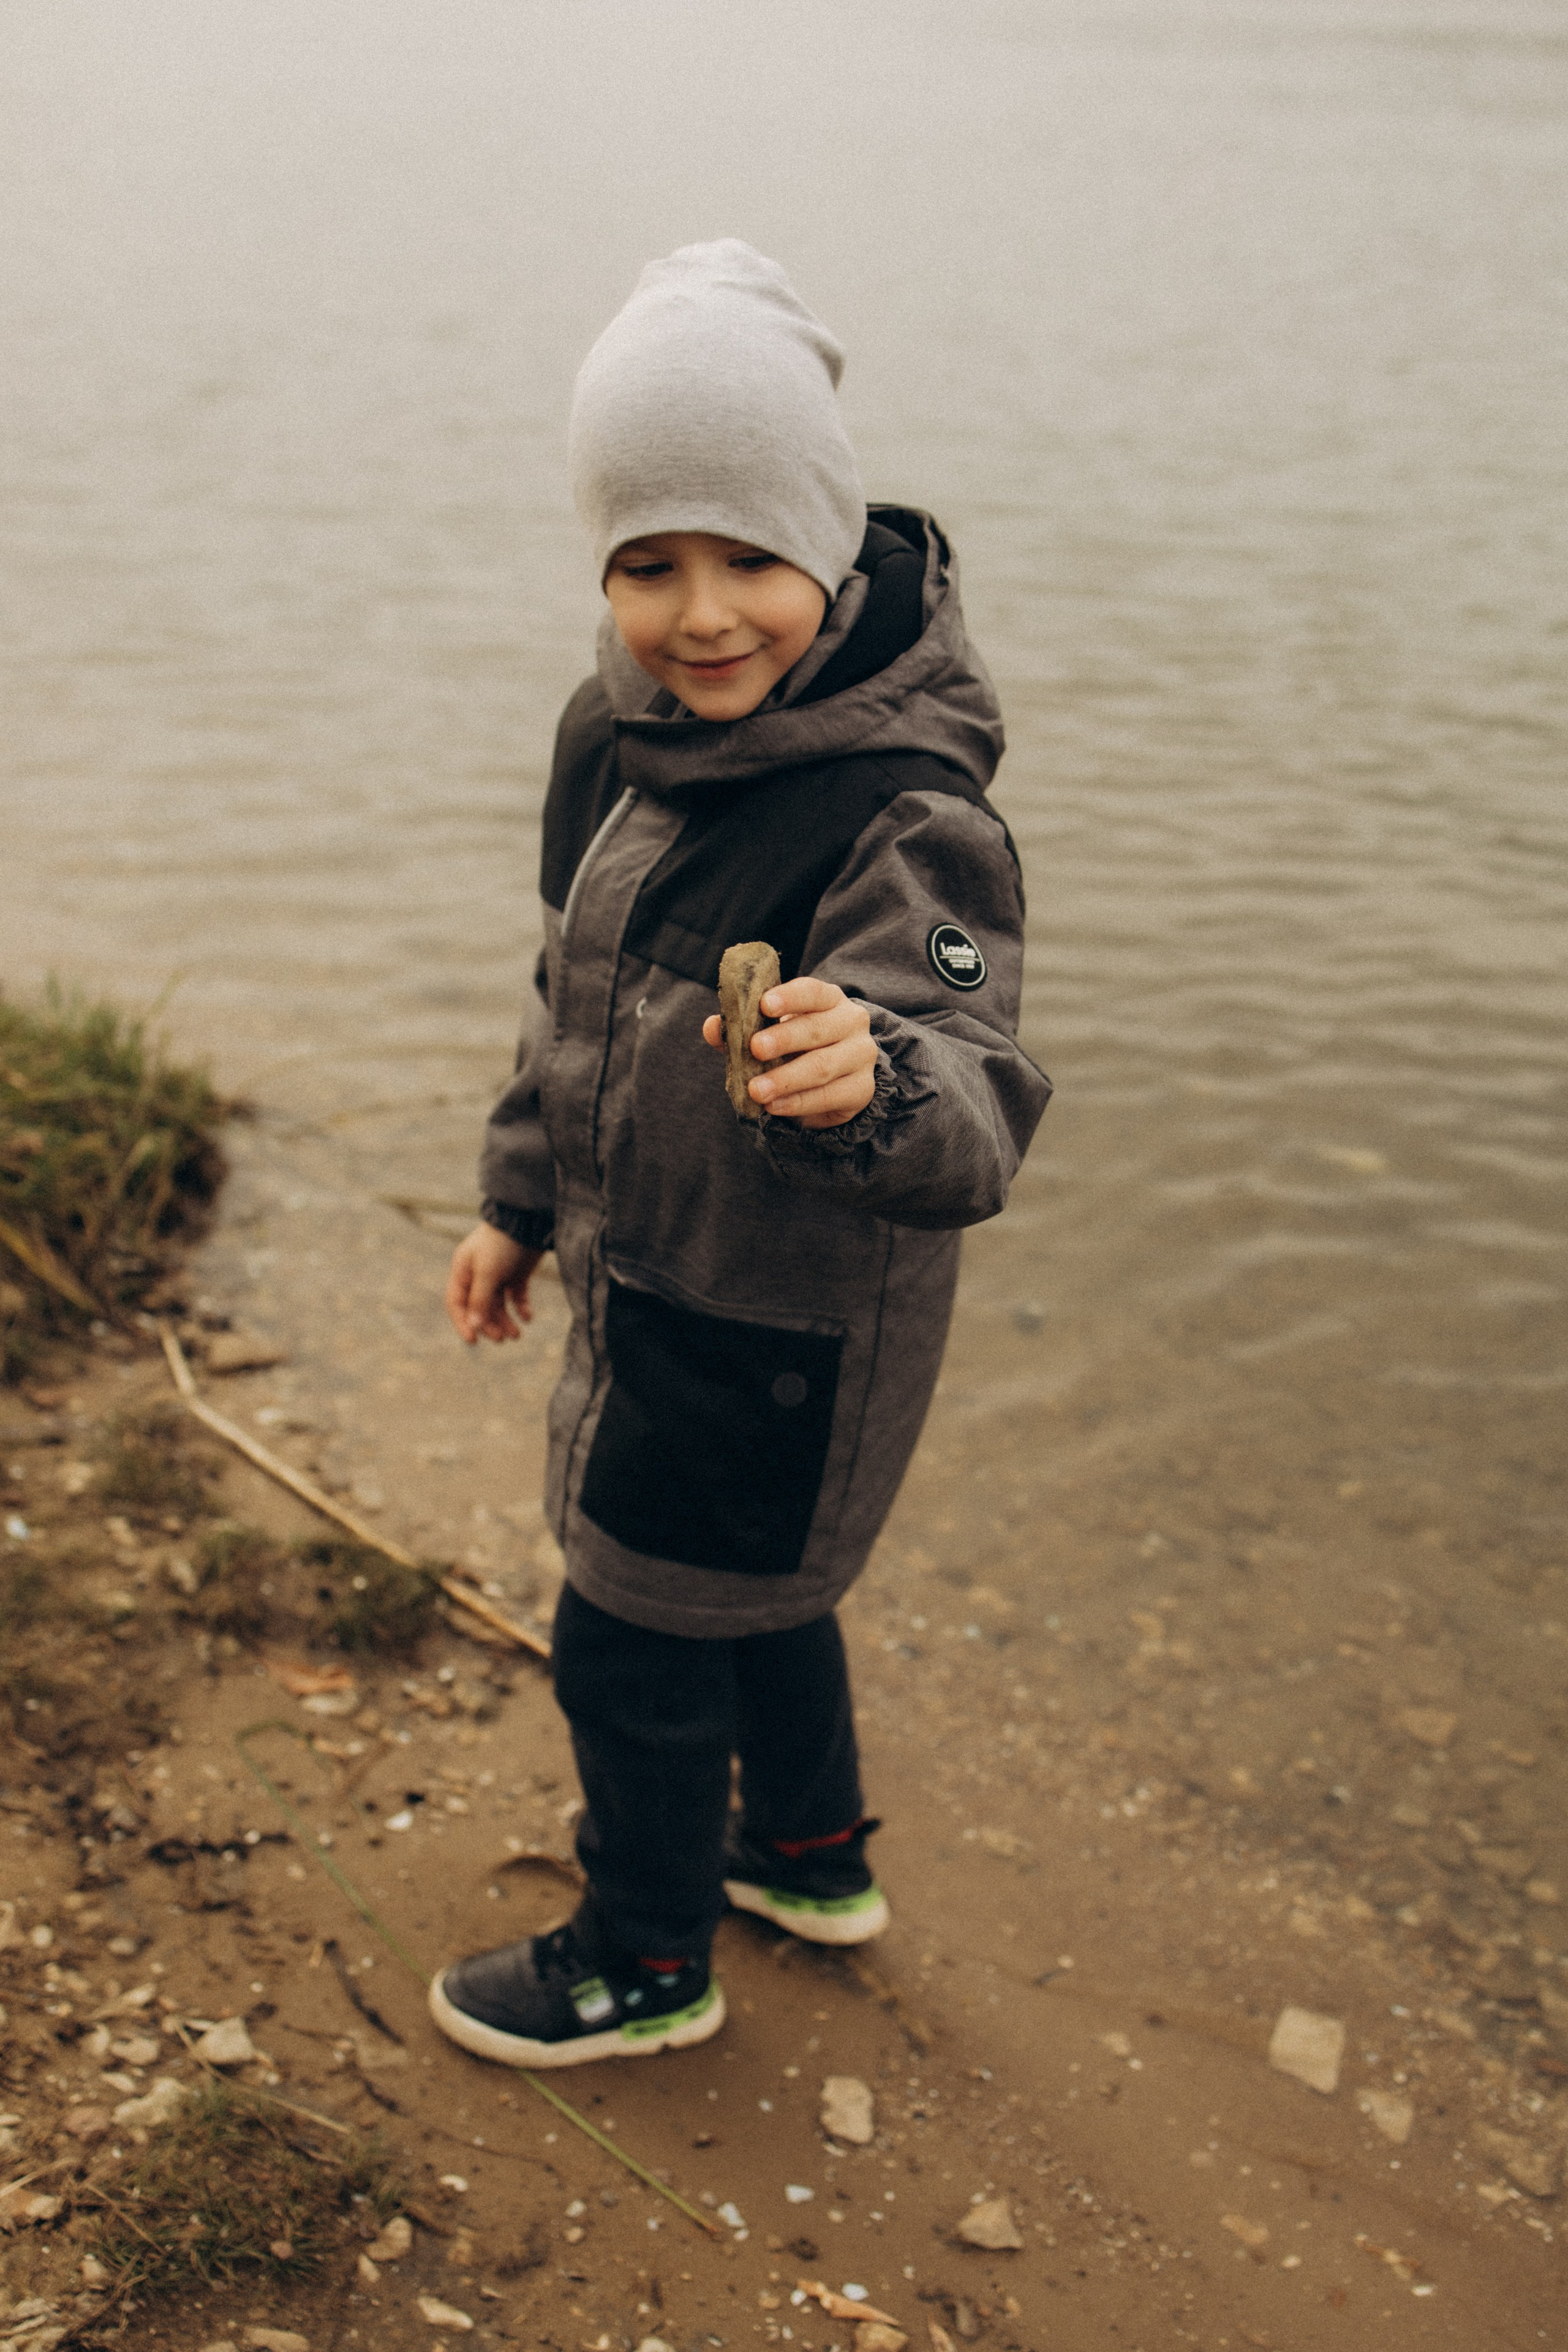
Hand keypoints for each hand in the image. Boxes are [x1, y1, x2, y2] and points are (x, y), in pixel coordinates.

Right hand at [445, 1223, 540, 1344]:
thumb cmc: (502, 1242)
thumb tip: (474, 1326)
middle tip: (502, 1339)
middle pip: (479, 1308)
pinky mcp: (517, 1274)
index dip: (462, 1322)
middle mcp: (478, 1274)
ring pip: (498, 1306)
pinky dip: (521, 1308)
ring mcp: (498, 1275)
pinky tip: (528, 1317)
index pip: (456, 1303)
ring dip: (506, 1321)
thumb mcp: (488, 1271)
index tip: (473, 1340)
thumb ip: (480, 1299)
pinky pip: (516, 1297)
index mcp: (463, 1271)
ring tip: (517, 1335)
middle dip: (489, 1325)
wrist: (529, 1220)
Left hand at [702, 976, 876, 1129]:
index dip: (789, 997)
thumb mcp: (770, 1032)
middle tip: (755, 1049)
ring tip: (756, 1090)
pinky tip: (775, 1107)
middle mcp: (851, 1022)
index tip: (764, 1004)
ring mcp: (860, 1056)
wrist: (836, 1078)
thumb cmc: (797, 1046)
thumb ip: (741, 1029)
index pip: (812, 991)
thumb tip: (712, 1027)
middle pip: (817, 1028)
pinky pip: (829, 1096)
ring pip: (822, 1066)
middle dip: (784, 1039)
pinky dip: (798, 1103)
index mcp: (828, 999)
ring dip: (786, 1079)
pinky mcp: (861, 1089)